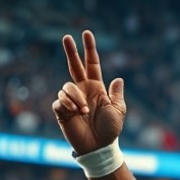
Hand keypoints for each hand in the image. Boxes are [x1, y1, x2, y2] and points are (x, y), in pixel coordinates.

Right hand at [52, 30, 126, 155]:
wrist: (99, 146)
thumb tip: (119, 78)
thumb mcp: (118, 111)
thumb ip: (117, 94)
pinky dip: (69, 104)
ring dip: (76, 97)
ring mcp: (71, 99)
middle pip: (74, 66)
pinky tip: (77, 113)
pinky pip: (60, 100)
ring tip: (84, 110)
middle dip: (70, 51)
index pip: (91, 64)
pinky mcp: (61, 110)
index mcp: (96, 87)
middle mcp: (82, 90)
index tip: (86, 33)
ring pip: (67, 87)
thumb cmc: (110, 130)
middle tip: (66, 36)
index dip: (89, 49)